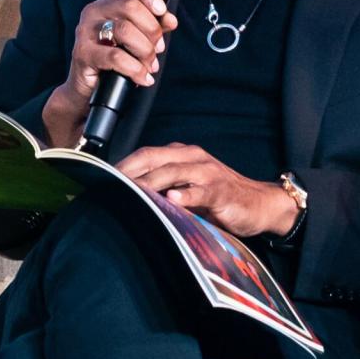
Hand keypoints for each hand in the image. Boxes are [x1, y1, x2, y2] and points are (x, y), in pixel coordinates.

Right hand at [42, 0, 177, 147]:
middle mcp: (93, 11)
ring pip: (124, 30)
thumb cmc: (112, 57)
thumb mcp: (134, 38)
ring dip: (145, 50)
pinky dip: (135, 69)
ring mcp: (85, 31)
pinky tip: (143, 77)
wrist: (86, 87)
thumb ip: (152, 25)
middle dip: (152, 29)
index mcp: (106, 2)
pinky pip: (115, 57)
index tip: (162, 11)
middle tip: (158, 47)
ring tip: (150, 64)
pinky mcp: (83, 53)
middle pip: (130, 6)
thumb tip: (171, 20)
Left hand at [117, 143, 299, 237]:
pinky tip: (171, 200)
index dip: (122, 164)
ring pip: (172, 172)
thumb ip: (163, 190)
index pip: (145, 154)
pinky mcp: (220, 190)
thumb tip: (129, 199)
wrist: (259, 204)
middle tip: (106, 185)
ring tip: (129, 191)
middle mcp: (192, 157)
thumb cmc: (219, 198)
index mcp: (181, 155)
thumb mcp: (187, 190)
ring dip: (148, 182)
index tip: (100, 178)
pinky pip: (199, 191)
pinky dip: (184, 195)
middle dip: (127, 171)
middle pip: (153, 158)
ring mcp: (207, 172)